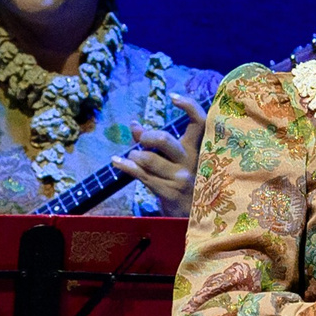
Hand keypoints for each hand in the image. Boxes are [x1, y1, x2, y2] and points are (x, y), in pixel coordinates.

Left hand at [117, 95, 204, 214]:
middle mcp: (191, 162)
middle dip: (146, 137)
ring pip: (148, 159)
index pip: (200, 123)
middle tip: (141, 141)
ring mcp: (180, 179)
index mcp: (197, 150)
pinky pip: (140, 175)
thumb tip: (133, 124)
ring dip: (134, 156)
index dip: (189, 106)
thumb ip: (155, 142)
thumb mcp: (175, 161)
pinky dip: (124, 166)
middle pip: (165, 139)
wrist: (191, 218)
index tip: (173, 97)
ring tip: (133, 157)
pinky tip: (115, 162)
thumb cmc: (181, 182)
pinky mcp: (168, 193)